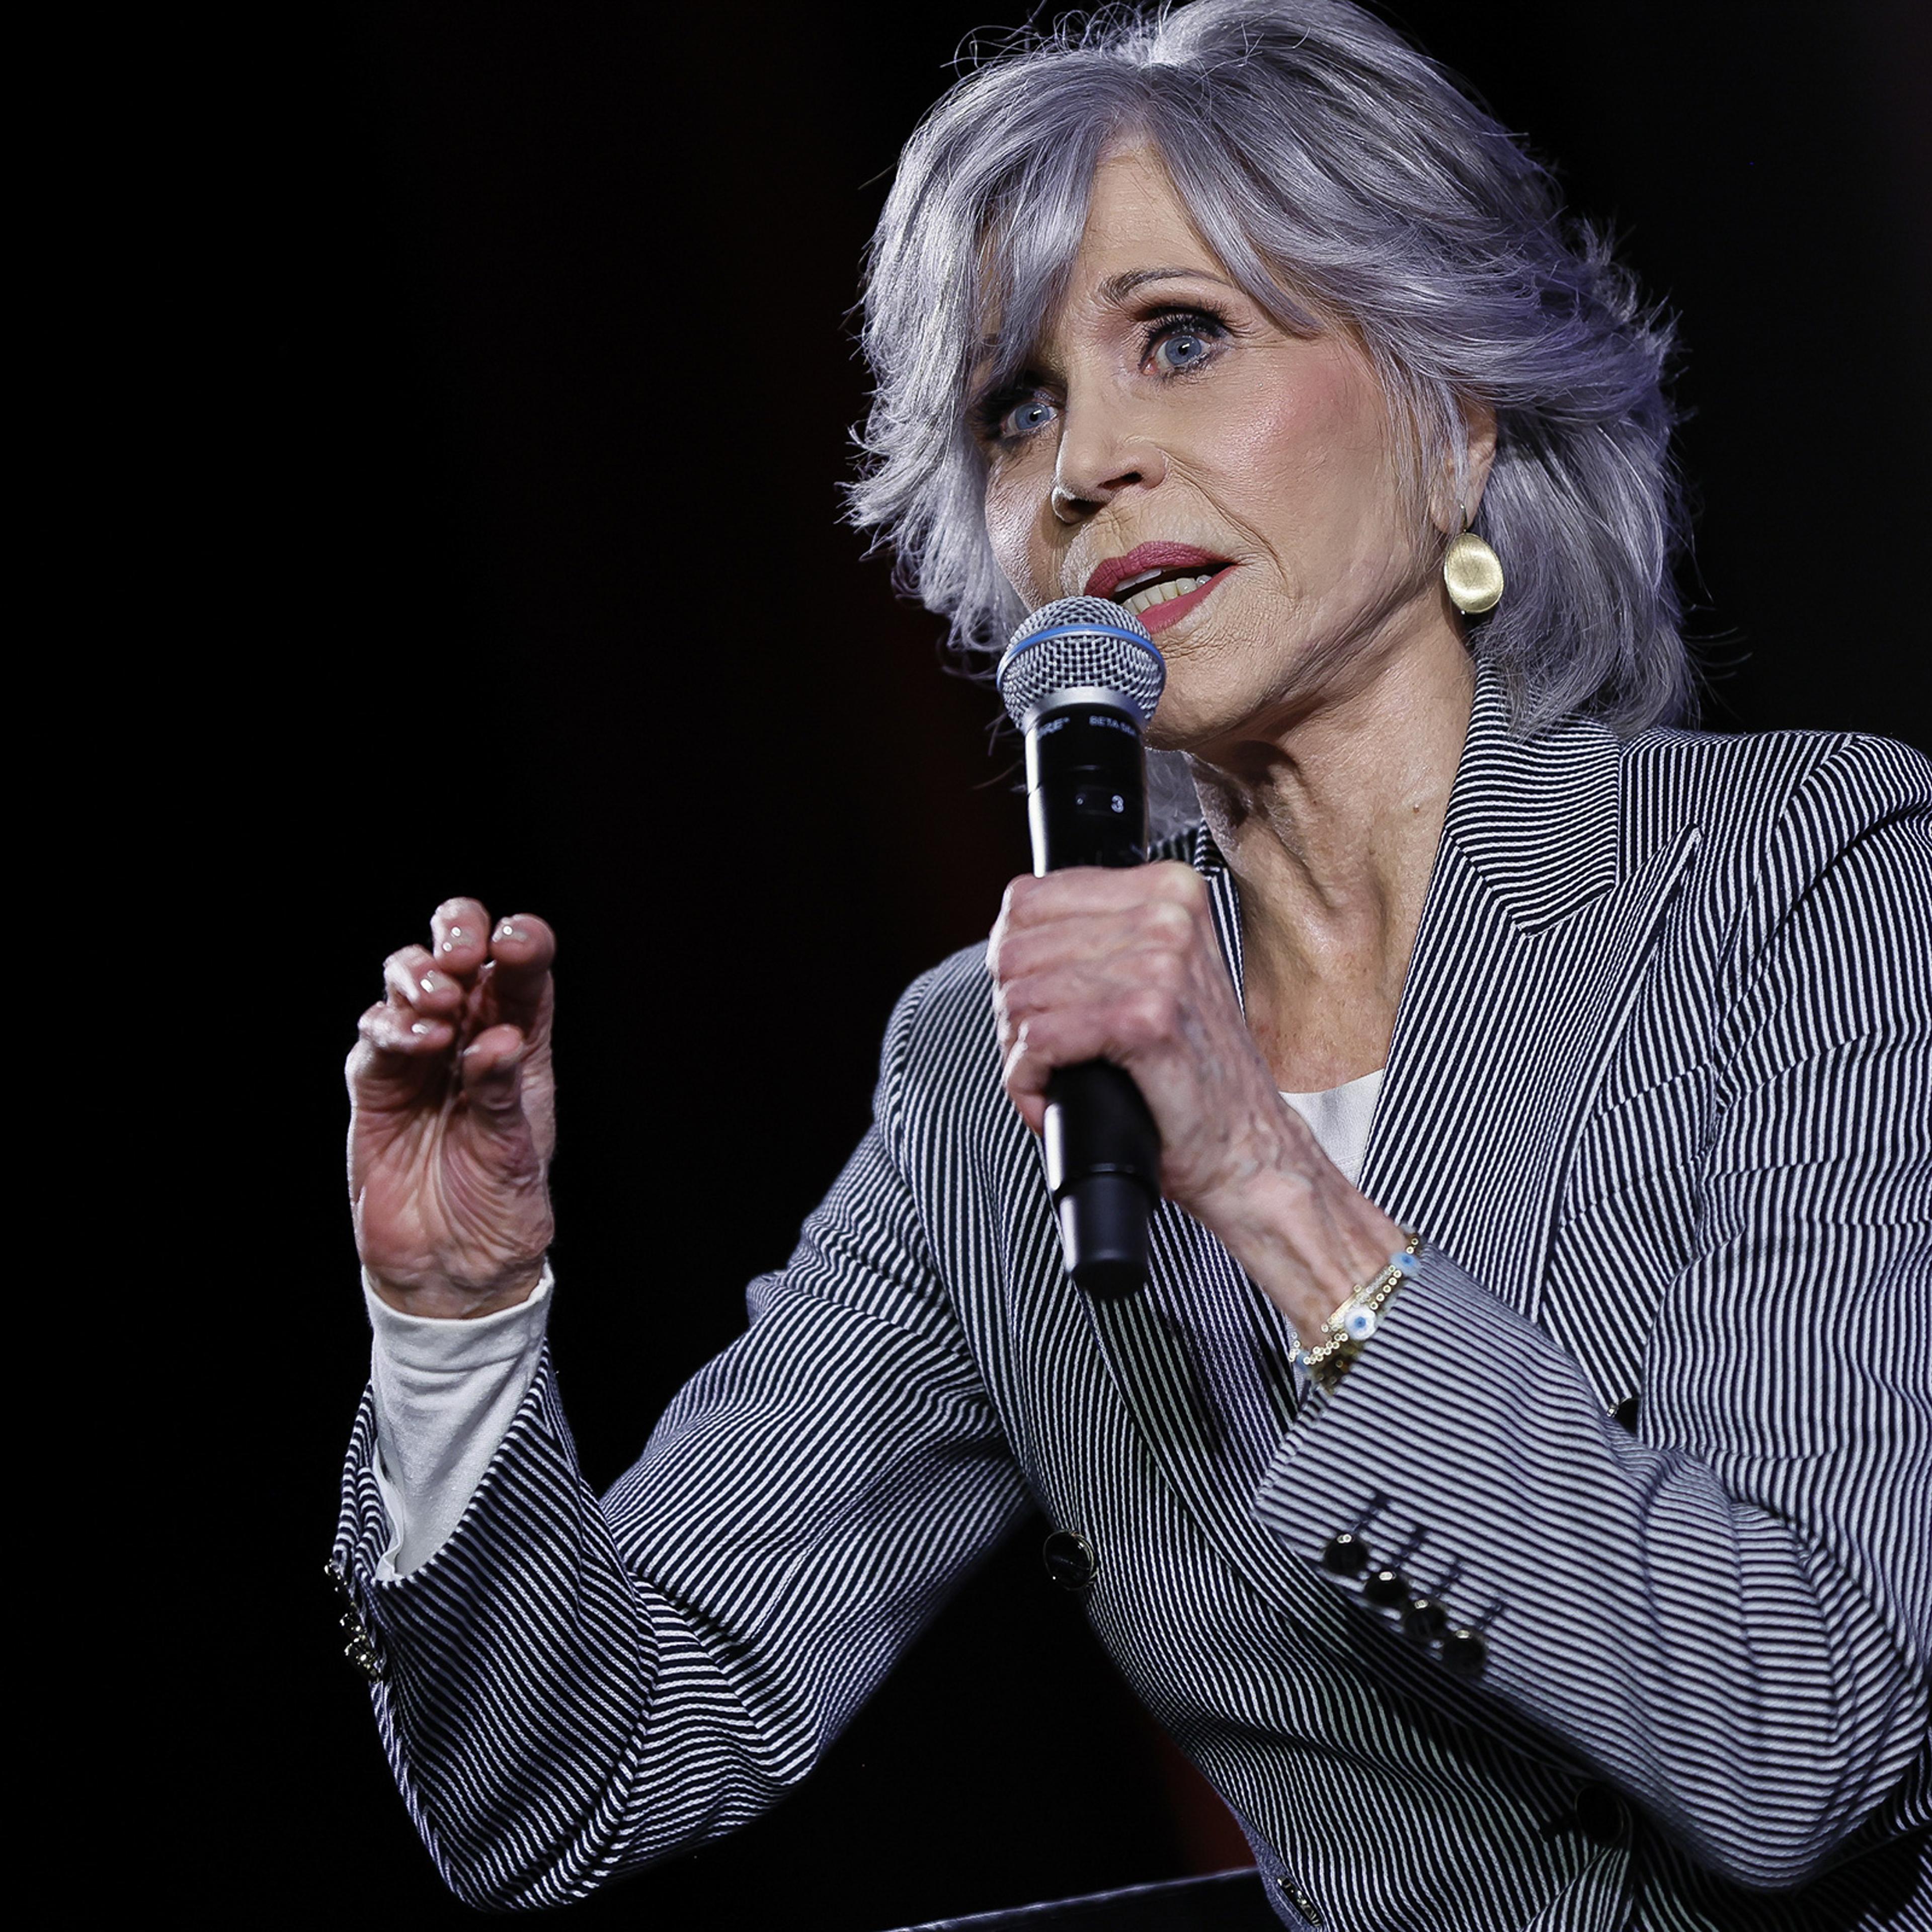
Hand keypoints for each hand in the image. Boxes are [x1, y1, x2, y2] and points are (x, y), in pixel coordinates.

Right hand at [346, 898, 557, 1317]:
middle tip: (461, 956)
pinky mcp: (375, 1083)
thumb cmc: (500, 1205)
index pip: (523, 970)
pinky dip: (393, 1028)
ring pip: (408, 980)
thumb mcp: (515, 1150)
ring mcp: (418, 1055)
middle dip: (456, 931)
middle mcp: (469, 1034)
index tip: (515, 942)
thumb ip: (501, 1092)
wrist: (452, 1266)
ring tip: (440, 1007)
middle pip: (458, 949)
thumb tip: (495, 1039)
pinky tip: (418, 1042)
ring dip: (419, 977)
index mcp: (519, 1039)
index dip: (520, 941)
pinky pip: (375, 1036)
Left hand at [988, 864, 1400, 1336]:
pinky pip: (1039, 1039)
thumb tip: (1007, 932)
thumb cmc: (1190, 1069)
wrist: (1245, 1145)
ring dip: (1019, 1050)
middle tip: (1043, 1052)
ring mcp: (1162, 965)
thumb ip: (1094, 937)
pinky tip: (1050, 1096)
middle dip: (1011, 1010)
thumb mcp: (1151, 974)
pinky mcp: (1147, 1021)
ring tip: (1052, 1076)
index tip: (1037, 1001)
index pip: (1025, 899)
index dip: (1012, 960)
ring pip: (1021, 996)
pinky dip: (1028, 1080)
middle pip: (1014, 949)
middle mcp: (1168, 916)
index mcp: (1167, 889)